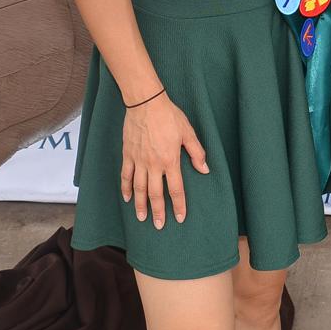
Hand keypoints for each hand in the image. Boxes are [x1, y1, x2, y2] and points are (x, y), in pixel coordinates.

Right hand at [119, 94, 207, 227]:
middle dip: (158, 212)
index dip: (178, 205)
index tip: (179, 218)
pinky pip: (125, 175)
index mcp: (170, 160)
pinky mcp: (128, 155)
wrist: (146, 103)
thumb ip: (197, 153)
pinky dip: (125, 188)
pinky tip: (127, 199)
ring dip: (140, 205)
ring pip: (139, 188)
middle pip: (156, 194)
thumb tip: (205, 170)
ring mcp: (139, 161)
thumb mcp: (188, 133)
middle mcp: (154, 164)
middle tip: (158, 226)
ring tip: (142, 218)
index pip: (176, 189)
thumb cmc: (169, 116)